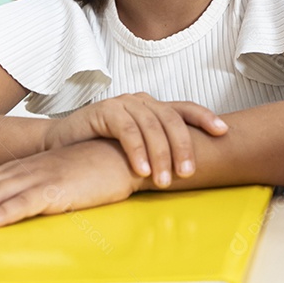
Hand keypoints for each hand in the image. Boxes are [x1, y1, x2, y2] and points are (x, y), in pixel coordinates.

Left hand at [0, 140, 139, 229]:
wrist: (122, 155)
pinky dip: (3, 214)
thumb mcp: (53, 179)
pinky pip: (25, 203)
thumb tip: (5, 208)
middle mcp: (23, 170)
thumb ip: (30, 190)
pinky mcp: (57, 189)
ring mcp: (38, 178)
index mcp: (20, 168)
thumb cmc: (90, 169)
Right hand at [42, 93, 227, 187]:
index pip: (184, 108)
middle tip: (188, 173)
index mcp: (152, 108)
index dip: (205, 117)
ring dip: (160, 154)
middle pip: (170, 119)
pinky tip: (141, 170)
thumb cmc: (101, 150)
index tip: (223, 132)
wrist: (60, 147)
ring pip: (151, 125)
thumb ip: (158, 151)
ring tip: (164, 181)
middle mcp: (140, 101)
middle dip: (182, 146)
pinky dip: (136, 151)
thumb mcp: (136, 150)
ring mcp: (122, 104)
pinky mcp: (103, 111)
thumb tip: (192, 171)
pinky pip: (126, 130)